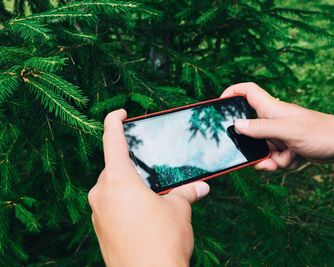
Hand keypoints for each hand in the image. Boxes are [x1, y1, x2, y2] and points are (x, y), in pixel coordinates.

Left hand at [88, 109, 209, 266]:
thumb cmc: (162, 241)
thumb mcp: (178, 210)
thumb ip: (186, 192)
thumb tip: (200, 187)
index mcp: (118, 180)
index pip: (112, 140)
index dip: (114, 121)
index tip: (120, 113)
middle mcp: (102, 194)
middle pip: (114, 167)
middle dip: (132, 164)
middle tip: (151, 167)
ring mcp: (98, 214)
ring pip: (112, 188)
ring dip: (129, 186)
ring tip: (152, 194)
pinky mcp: (100, 230)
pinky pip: (111, 206)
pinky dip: (124, 203)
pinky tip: (144, 213)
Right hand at [221, 83, 333, 170]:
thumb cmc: (322, 132)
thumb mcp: (289, 131)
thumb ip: (261, 128)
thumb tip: (236, 125)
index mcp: (272, 109)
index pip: (247, 91)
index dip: (232, 92)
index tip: (219, 103)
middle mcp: (273, 120)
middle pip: (250, 130)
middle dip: (253, 147)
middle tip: (261, 157)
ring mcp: (279, 134)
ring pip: (262, 149)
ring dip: (271, 159)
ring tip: (286, 159)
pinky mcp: (286, 147)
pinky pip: (274, 158)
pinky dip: (281, 163)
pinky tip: (293, 162)